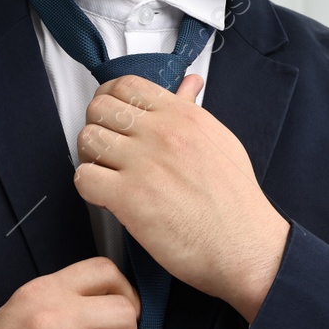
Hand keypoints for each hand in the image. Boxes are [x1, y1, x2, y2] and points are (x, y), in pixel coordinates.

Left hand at [72, 74, 289, 319]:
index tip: (112, 115)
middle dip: (97, 126)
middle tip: (107, 148)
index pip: (126, 85)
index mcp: (181, 115)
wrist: (244, 244)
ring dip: (91, 157)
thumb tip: (188, 84)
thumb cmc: (235, 199)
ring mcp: (143, 164)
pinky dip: (89, 187)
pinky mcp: (129, 198)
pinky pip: (84, 178)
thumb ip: (193, 109)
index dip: (110, 98)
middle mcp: (160, 133)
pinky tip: (107, 196)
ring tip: (107, 173)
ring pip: (87, 139)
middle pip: (99, 108)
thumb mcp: (219, 139)